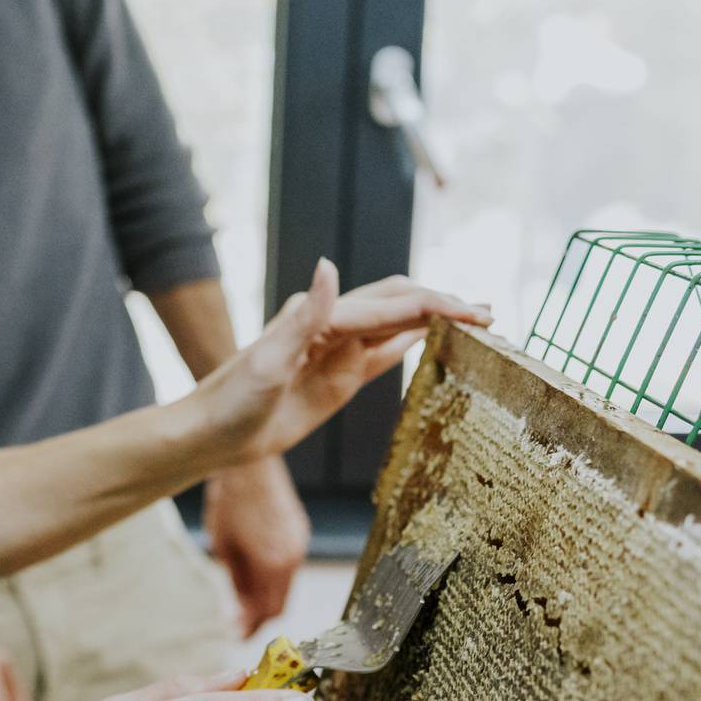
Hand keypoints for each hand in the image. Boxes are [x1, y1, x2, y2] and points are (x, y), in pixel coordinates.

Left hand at [189, 261, 489, 464]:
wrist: (212, 435)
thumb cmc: (232, 400)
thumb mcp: (268, 360)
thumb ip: (306, 316)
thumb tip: (330, 265)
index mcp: (320, 318)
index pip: (389, 305)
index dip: (434, 305)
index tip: (473, 312)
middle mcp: (332, 327)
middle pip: (398, 305)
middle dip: (444, 304)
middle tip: (489, 312)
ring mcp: (337, 352)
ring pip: (396, 326)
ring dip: (435, 320)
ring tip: (477, 321)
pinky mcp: (338, 379)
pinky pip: (382, 356)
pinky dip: (413, 344)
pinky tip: (438, 340)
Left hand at [205, 456, 309, 634]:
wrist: (249, 465)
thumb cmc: (229, 502)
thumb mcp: (223, 548)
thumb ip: (235, 583)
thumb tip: (240, 611)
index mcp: (273, 564)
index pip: (269, 610)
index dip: (252, 626)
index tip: (235, 633)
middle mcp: (293, 557)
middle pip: (281, 602)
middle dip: (259, 614)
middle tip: (238, 620)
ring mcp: (300, 543)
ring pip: (286, 584)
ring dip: (266, 593)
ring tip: (240, 595)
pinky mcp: (300, 531)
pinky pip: (289, 565)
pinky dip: (273, 574)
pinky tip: (253, 569)